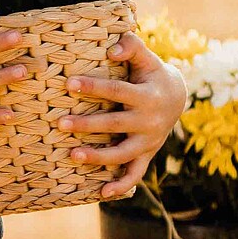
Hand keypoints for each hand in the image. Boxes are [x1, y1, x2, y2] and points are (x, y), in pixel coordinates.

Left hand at [59, 31, 187, 198]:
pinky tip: (101, 192)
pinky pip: (135, 174)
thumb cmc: (151, 73)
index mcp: (147, 96)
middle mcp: (149, 121)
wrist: (177, 97)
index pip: (117, 91)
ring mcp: (148, 141)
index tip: (69, 83)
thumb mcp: (146, 57)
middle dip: (87, 125)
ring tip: (72, 155)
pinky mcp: (147, 155)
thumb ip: (131, 46)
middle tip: (60, 123)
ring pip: (122, 153)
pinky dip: (121, 185)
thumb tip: (111, 50)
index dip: (94, 87)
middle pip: (115, 125)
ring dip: (98, 157)